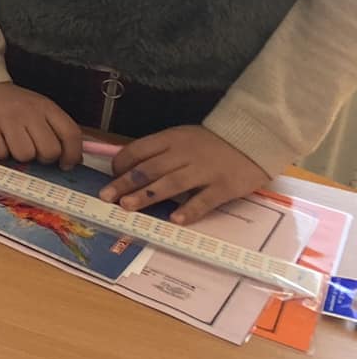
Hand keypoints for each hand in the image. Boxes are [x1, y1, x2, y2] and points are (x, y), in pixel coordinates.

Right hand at [0, 82, 82, 168]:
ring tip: (11, 145)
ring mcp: (6, 117)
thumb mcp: (37, 108)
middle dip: (42, 158)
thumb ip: (55, 129)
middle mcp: (29, 111)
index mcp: (46, 107)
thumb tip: (74, 159)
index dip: (73, 154)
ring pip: (24, 155)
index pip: (71, 134)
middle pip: (49, 151)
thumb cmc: (10, 102)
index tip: (65, 165)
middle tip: (33, 152)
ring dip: (18, 156)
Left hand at [101, 125, 270, 225]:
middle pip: (150, 168)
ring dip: (147, 196)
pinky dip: (189, 210)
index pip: (139, 150)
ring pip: (171, 183)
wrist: (253, 138)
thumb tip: (130, 169)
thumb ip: (160, 151)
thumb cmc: (210, 142)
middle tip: (107, 197)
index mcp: (172, 139)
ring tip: (127, 206)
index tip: (110, 177)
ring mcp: (205, 171)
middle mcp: (185, 154)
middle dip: (125, 183)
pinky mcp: (224, 186)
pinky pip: (204, 200)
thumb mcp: (182, 137)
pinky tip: (175, 220)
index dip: (122, 164)